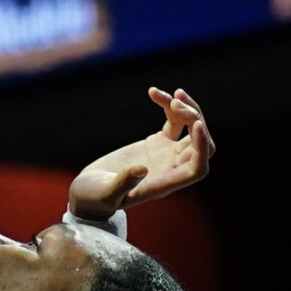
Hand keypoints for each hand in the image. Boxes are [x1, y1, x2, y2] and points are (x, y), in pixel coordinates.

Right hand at [68, 88, 215, 218]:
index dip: (202, 147)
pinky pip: (173, 122)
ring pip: (192, 130)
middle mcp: (172, 169)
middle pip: (200, 145)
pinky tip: (153, 92)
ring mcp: (167, 155)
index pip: (197, 168)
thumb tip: (140, 170)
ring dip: (187, 110)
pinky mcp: (158, 143)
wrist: (89, 191)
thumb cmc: (96, 198)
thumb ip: (123, 184)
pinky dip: (168, 106)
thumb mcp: (106, 193)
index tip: (197, 124)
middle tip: (175, 103)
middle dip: (195, 121)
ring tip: (172, 93)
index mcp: (165, 184)